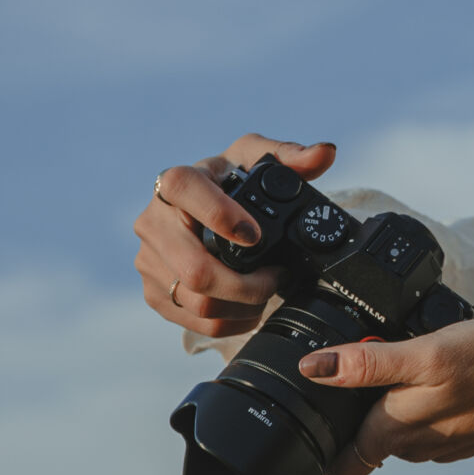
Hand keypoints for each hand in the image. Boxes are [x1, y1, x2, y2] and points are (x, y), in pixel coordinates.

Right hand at [135, 136, 336, 339]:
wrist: (198, 213)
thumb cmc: (228, 184)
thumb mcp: (255, 161)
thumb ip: (291, 155)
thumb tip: (324, 153)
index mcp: (176, 182)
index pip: (184, 190)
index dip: (220, 215)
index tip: (256, 235)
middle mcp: (153, 222)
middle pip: (196, 270)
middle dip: (248, 284)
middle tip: (276, 278)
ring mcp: (149, 260)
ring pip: (198, 301)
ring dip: (244, 305)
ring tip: (266, 292)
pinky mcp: (154, 292)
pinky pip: (194, 320)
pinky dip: (231, 321)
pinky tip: (247, 308)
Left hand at [297, 318, 473, 474]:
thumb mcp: (427, 353)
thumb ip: (369, 365)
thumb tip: (314, 368)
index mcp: (396, 432)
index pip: (344, 464)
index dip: (325, 446)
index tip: (322, 414)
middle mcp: (416, 448)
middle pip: (367, 445)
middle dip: (359, 415)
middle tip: (365, 370)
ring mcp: (443, 446)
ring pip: (400, 436)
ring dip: (394, 409)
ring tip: (403, 368)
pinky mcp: (466, 437)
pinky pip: (431, 428)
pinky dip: (426, 408)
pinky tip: (439, 379)